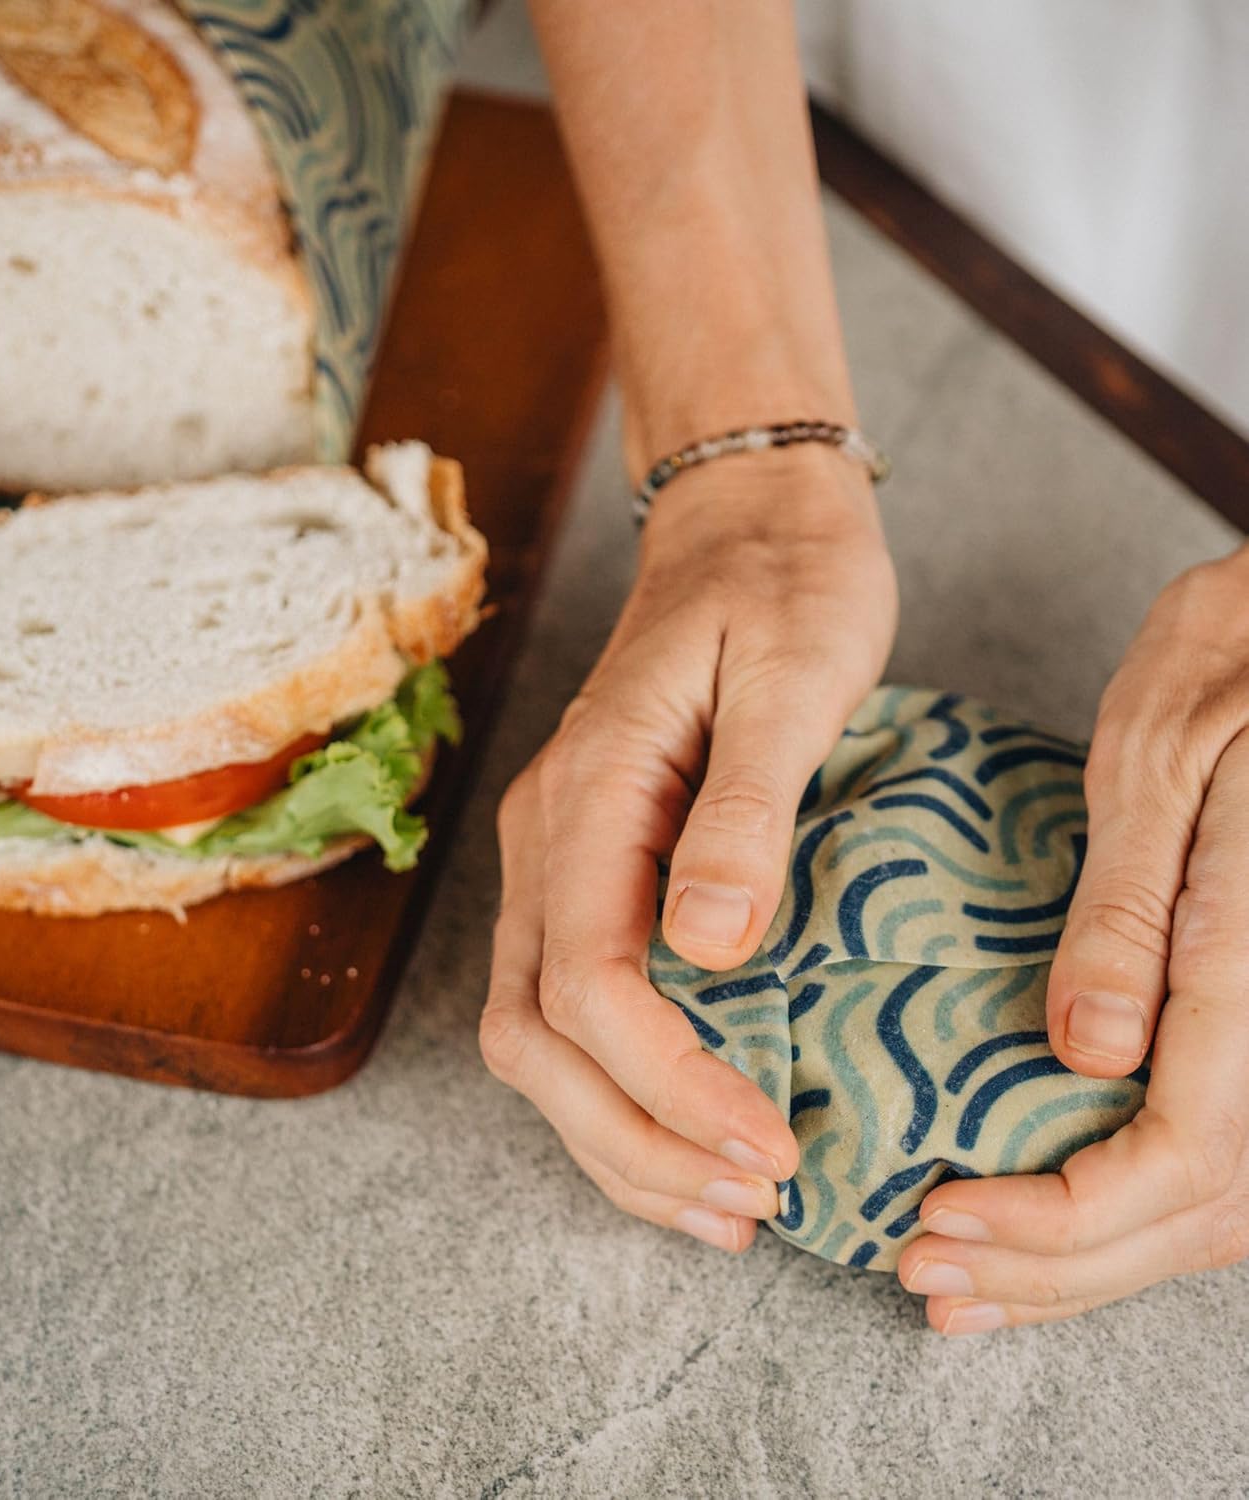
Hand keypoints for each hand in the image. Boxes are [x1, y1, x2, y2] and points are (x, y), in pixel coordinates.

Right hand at [481, 447, 897, 1250]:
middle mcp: (547, 836)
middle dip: (632, 1138)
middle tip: (750, 1206)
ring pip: (534, 1035)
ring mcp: (556, 857)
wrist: (746, 525)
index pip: (587, 977)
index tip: (770, 1145)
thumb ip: (748, 808)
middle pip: (534, 1032)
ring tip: (723, 1204)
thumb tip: (714, 948)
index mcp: (589, 790)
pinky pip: (569, 1007)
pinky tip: (691, 1132)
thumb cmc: (785, 587)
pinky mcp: (590, 873)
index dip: (667, 1082)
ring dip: (617, 1135)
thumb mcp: (791, 675)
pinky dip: (621, 1092)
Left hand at [905, 551, 1248, 1331]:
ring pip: (1205, 1207)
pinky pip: (1205, 1153)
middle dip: (1050, 1267)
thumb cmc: (1229, 671)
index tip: (937, 1220)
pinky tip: (1040, 1229)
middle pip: (1190, 1211)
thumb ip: (1134, 915)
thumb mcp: (1165, 767)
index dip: (1060, 1220)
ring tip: (962, 1284)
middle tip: (923, 1276)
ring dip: (1077, 1263)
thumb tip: (1089, 1053)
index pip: (1182, 1155)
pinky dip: (1117, 1213)